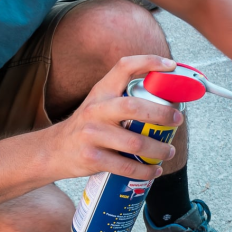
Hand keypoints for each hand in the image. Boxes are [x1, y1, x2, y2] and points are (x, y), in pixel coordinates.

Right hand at [45, 56, 183, 180]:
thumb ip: (124, 98)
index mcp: (101, 92)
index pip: (124, 67)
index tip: (170, 65)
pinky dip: (145, 170)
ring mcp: (92, 134)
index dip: (149, 61)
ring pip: (135, 142)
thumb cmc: (88, 126)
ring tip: (169, 151)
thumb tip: (167, 98)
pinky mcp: (92, 158)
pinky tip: (154, 170)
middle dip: (162, 114)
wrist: (54, 150)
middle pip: (135, 107)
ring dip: (159, 149)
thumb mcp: (100, 104)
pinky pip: (126, 166)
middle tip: (178, 120)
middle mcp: (96, 110)